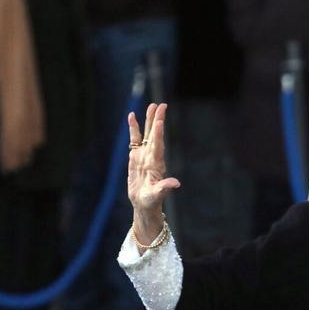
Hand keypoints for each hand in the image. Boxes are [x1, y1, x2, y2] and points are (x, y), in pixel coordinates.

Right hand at [126, 102, 180, 245]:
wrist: (144, 203)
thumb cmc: (151, 201)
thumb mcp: (157, 196)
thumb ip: (164, 188)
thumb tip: (176, 183)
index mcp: (156, 164)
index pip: (158, 146)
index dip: (158, 134)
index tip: (159, 122)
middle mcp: (152, 156)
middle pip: (155, 135)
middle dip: (157, 121)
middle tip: (161, 106)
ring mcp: (144, 155)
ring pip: (147, 134)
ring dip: (149, 121)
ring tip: (152, 106)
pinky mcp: (136, 156)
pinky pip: (135, 139)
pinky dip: (134, 128)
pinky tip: (132, 116)